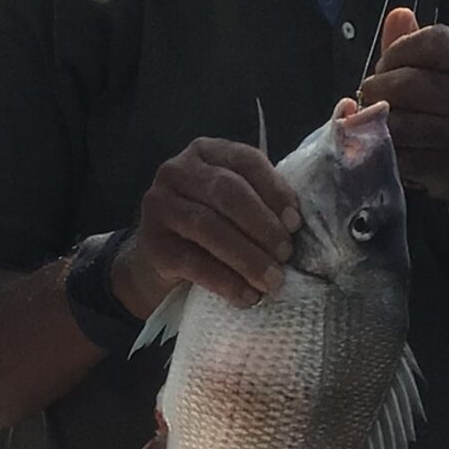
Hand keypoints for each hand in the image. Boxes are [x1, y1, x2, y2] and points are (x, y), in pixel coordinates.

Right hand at [115, 136, 301, 312]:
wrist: (160, 258)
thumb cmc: (210, 226)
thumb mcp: (233, 203)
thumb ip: (260, 201)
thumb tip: (296, 225)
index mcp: (206, 152)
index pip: (246, 161)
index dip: (274, 191)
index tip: (295, 224)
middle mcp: (177, 171)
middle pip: (226, 192)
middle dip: (261, 225)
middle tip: (285, 254)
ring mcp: (159, 205)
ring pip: (209, 227)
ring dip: (247, 257)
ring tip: (272, 280)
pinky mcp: (152, 244)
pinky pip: (192, 262)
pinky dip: (225, 281)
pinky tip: (246, 296)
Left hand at [356, 6, 448, 202]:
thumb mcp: (447, 68)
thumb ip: (416, 42)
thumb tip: (397, 15)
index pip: (429, 41)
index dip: (396, 50)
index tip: (387, 64)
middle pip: (406, 84)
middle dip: (377, 87)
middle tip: (374, 94)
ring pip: (397, 121)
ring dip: (376, 119)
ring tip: (379, 117)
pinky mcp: (444, 167)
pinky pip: (396, 153)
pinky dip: (381, 146)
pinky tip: (386, 140)